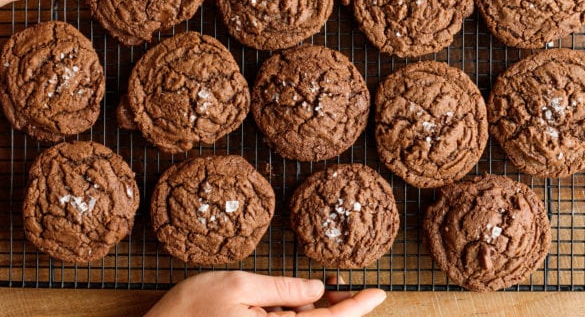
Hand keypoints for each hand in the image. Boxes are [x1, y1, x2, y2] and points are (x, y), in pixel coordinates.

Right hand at [145, 271, 386, 316]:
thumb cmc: (190, 312)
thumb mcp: (237, 286)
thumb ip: (281, 289)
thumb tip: (316, 289)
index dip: (358, 307)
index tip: (380, 292)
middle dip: (337, 308)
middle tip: (346, 286)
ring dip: (316, 311)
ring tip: (315, 292)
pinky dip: (297, 315)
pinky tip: (294, 303)